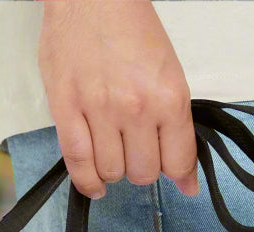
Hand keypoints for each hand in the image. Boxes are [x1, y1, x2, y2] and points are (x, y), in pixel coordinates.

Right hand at [37, 0, 198, 199]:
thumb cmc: (128, 27)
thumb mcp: (168, 72)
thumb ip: (177, 126)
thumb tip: (186, 179)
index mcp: (168, 96)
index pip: (178, 161)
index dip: (178, 175)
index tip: (176, 176)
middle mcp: (136, 107)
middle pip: (143, 173)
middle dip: (142, 168)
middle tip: (137, 151)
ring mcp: (99, 111)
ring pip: (112, 172)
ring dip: (114, 169)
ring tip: (113, 151)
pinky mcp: (66, 111)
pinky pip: (78, 164)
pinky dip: (88, 182)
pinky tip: (96, 183)